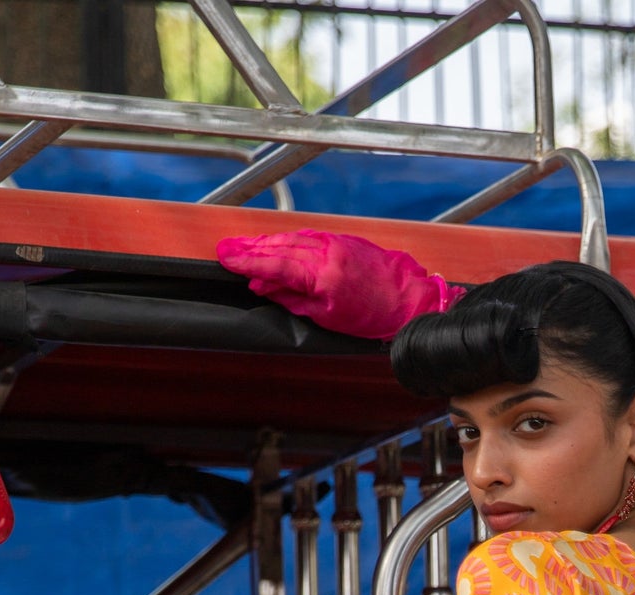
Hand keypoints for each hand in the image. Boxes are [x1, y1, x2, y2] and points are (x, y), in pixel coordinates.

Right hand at [216, 229, 460, 341]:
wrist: (408, 299)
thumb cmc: (373, 315)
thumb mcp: (328, 317)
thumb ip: (294, 299)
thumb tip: (265, 287)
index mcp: (321, 275)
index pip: (275, 264)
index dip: (248, 261)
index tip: (227, 257)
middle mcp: (326, 253)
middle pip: (279, 247)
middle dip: (250, 248)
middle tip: (226, 249)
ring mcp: (334, 243)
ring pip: (291, 239)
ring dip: (266, 243)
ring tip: (244, 247)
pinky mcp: (342, 239)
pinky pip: (307, 237)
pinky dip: (287, 240)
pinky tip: (275, 244)